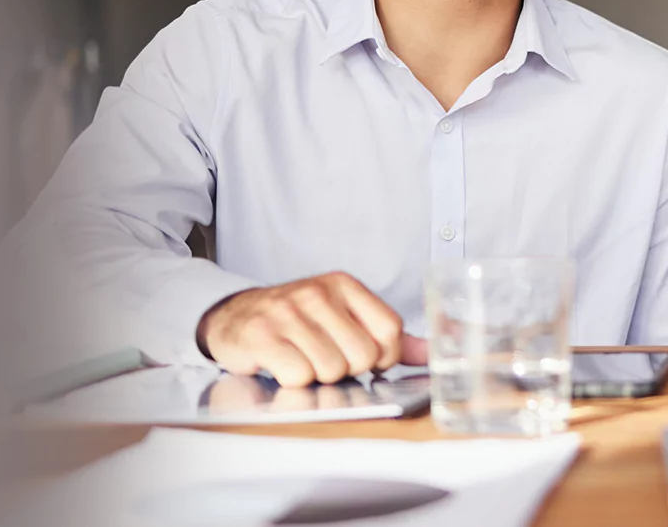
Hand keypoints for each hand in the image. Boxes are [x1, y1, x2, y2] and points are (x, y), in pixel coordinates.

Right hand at [197, 271, 428, 386]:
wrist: (234, 316)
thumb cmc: (297, 322)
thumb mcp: (344, 318)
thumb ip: (389, 338)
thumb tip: (433, 354)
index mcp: (345, 285)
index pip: (391, 330)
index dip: (382, 356)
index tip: (364, 358)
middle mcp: (317, 292)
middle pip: (362, 355)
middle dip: (347, 369)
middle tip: (324, 358)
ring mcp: (287, 311)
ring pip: (331, 369)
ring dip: (317, 377)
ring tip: (302, 360)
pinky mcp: (261, 335)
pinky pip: (298, 375)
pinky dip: (293, 381)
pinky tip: (282, 365)